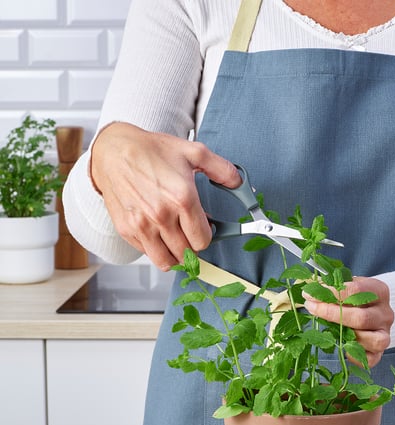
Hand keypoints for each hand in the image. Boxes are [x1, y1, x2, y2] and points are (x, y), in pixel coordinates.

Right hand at [90, 122, 241, 269]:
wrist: (113, 150)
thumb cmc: (150, 151)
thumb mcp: (193, 152)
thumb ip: (221, 169)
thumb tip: (238, 182)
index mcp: (182, 198)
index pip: (203, 240)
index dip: (206, 235)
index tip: (203, 228)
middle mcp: (162, 215)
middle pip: (187, 253)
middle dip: (192, 245)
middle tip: (189, 232)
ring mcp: (142, 225)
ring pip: (167, 261)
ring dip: (175, 255)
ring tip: (176, 241)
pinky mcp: (127, 230)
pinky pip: (148, 254)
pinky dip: (156, 250)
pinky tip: (158, 234)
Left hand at [303, 277, 393, 367]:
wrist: (371, 310)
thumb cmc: (355, 297)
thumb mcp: (347, 284)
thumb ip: (333, 285)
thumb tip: (312, 289)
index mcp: (379, 291)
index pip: (356, 290)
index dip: (331, 292)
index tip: (311, 294)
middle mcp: (385, 313)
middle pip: (361, 318)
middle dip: (331, 314)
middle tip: (311, 308)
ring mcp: (385, 334)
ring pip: (371, 340)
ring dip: (345, 336)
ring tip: (326, 329)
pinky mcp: (379, 352)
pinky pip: (370, 360)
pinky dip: (354, 357)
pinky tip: (341, 347)